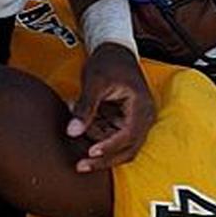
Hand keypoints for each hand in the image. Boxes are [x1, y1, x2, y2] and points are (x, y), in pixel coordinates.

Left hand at [66, 43, 155, 172]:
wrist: (113, 50)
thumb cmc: (107, 62)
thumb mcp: (94, 81)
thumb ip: (85, 107)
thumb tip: (72, 132)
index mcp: (142, 107)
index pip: (128, 135)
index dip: (110, 147)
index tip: (90, 153)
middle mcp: (143, 118)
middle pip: (127, 149)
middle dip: (104, 158)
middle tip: (80, 166)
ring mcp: (135, 121)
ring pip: (119, 147)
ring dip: (96, 143)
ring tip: (76, 122)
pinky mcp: (124, 122)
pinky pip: (111, 137)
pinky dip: (95, 134)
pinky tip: (81, 122)